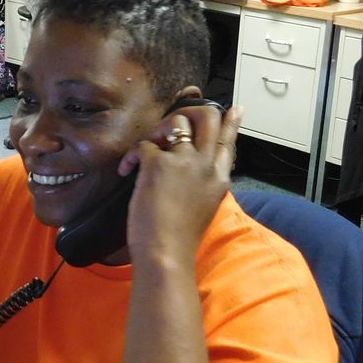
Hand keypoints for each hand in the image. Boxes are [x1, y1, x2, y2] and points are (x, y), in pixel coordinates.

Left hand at [119, 103, 242, 266]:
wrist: (167, 253)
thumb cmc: (180, 237)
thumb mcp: (205, 206)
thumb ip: (203, 182)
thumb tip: (193, 165)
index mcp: (219, 177)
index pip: (229, 141)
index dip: (231, 122)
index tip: (235, 108)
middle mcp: (206, 164)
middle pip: (208, 118)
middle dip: (190, 111)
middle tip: (171, 124)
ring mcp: (184, 161)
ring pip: (176, 121)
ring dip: (158, 129)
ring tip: (148, 149)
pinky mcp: (158, 163)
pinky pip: (144, 143)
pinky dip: (132, 155)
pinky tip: (126, 170)